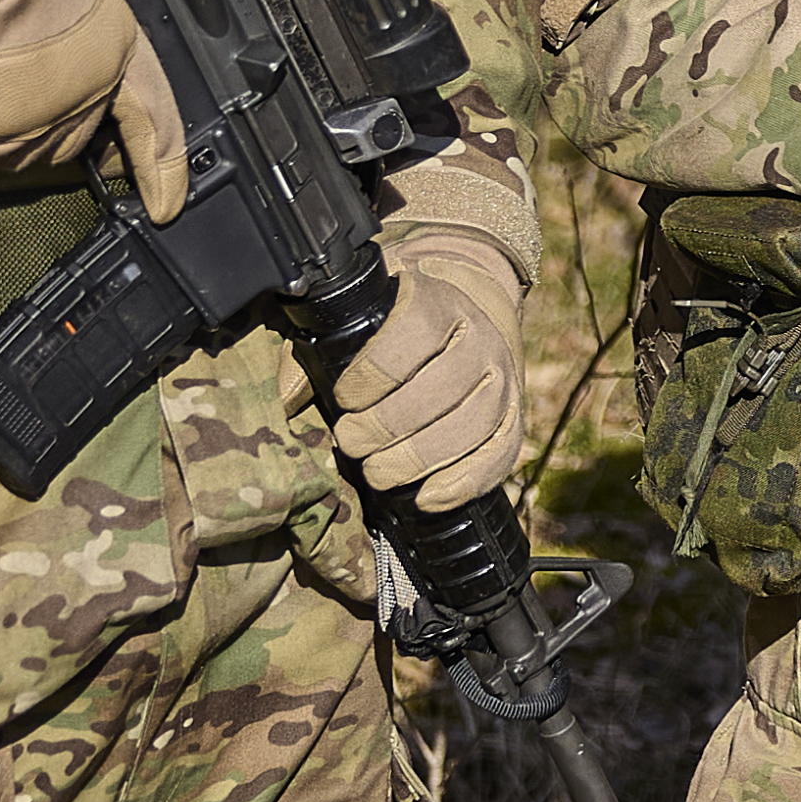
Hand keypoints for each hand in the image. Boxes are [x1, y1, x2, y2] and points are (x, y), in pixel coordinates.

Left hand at [334, 223, 525, 511]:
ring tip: (378, 474)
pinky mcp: (515, 416)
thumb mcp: (357, 317)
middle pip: (438, 392)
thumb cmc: (397, 321)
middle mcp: (479, 337)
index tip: (343, 398)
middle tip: (351, 443)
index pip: (409, 338)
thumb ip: (314, 351)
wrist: (471, 306)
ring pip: (471, 426)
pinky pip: (499, 455)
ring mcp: (503, 378)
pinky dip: (463, 483)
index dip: (369, 378)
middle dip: (386, 427)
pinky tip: (426, 498)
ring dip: (419, 460)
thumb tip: (285, 400)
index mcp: (437, 303)